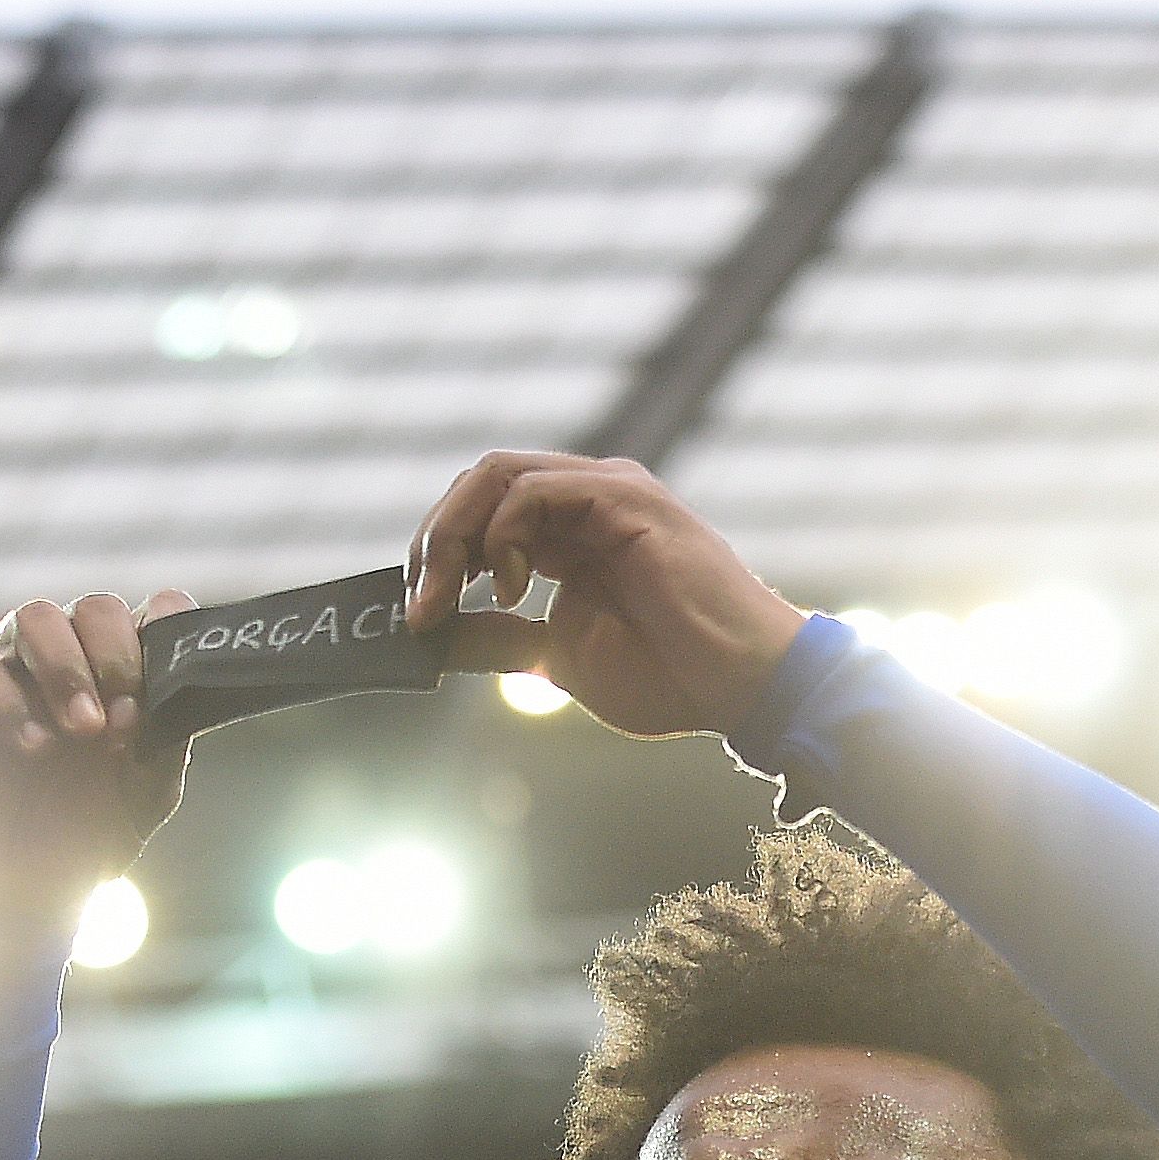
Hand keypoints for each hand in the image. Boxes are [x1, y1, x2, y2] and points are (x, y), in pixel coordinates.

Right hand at [0, 588, 194, 942]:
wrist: (23, 889)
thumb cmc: (87, 832)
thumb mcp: (147, 791)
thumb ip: (166, 736)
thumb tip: (177, 688)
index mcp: (121, 672)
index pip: (150, 613)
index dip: (164, 628)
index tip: (168, 675)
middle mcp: (67, 660)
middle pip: (94, 609)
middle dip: (115, 656)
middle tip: (123, 717)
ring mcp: (9, 672)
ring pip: (34, 617)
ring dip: (66, 668)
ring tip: (83, 730)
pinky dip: (9, 704)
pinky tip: (36, 747)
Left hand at [404, 454, 806, 741]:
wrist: (740, 685)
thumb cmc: (671, 675)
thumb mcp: (559, 658)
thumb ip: (500, 638)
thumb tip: (434, 636)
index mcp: (570, 533)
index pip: (481, 513)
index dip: (437, 555)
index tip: (418, 616)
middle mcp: (585, 500)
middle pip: (479, 483)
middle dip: (433, 542)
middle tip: (420, 605)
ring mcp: (606, 492)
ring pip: (497, 474)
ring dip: (454, 535)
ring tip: (446, 598)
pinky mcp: (625, 497)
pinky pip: (535, 489)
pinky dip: (503, 534)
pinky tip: (511, 588)